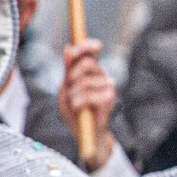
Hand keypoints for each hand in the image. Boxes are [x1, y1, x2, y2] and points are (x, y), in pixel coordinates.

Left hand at [60, 39, 117, 168]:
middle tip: (68, 86)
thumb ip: (68, 69)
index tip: (73, 50)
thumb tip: (68, 47)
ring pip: (84, 81)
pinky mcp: (109, 99)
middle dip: (72, 75)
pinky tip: (78, 108)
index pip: (94, 49)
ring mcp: (108, 86)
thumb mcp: (67, 87)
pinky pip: (88, 95)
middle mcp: (103, 75)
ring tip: (74, 103)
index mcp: (93, 69)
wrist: (84, 132)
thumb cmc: (75, 109)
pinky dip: (77, 102)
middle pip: (87, 63)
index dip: (85, 45)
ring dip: (73, 94)